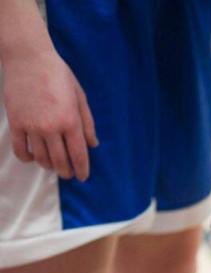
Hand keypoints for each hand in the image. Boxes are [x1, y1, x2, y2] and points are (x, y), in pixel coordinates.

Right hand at [3, 48, 97, 179]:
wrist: (28, 56)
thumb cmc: (57, 73)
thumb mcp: (79, 96)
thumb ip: (87, 123)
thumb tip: (93, 145)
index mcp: (70, 120)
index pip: (78, 155)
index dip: (82, 170)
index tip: (83, 177)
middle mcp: (51, 127)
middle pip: (60, 162)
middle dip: (66, 172)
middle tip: (68, 174)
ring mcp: (32, 126)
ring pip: (41, 159)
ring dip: (48, 166)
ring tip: (52, 164)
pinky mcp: (16, 122)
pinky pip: (20, 150)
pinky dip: (27, 158)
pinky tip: (33, 157)